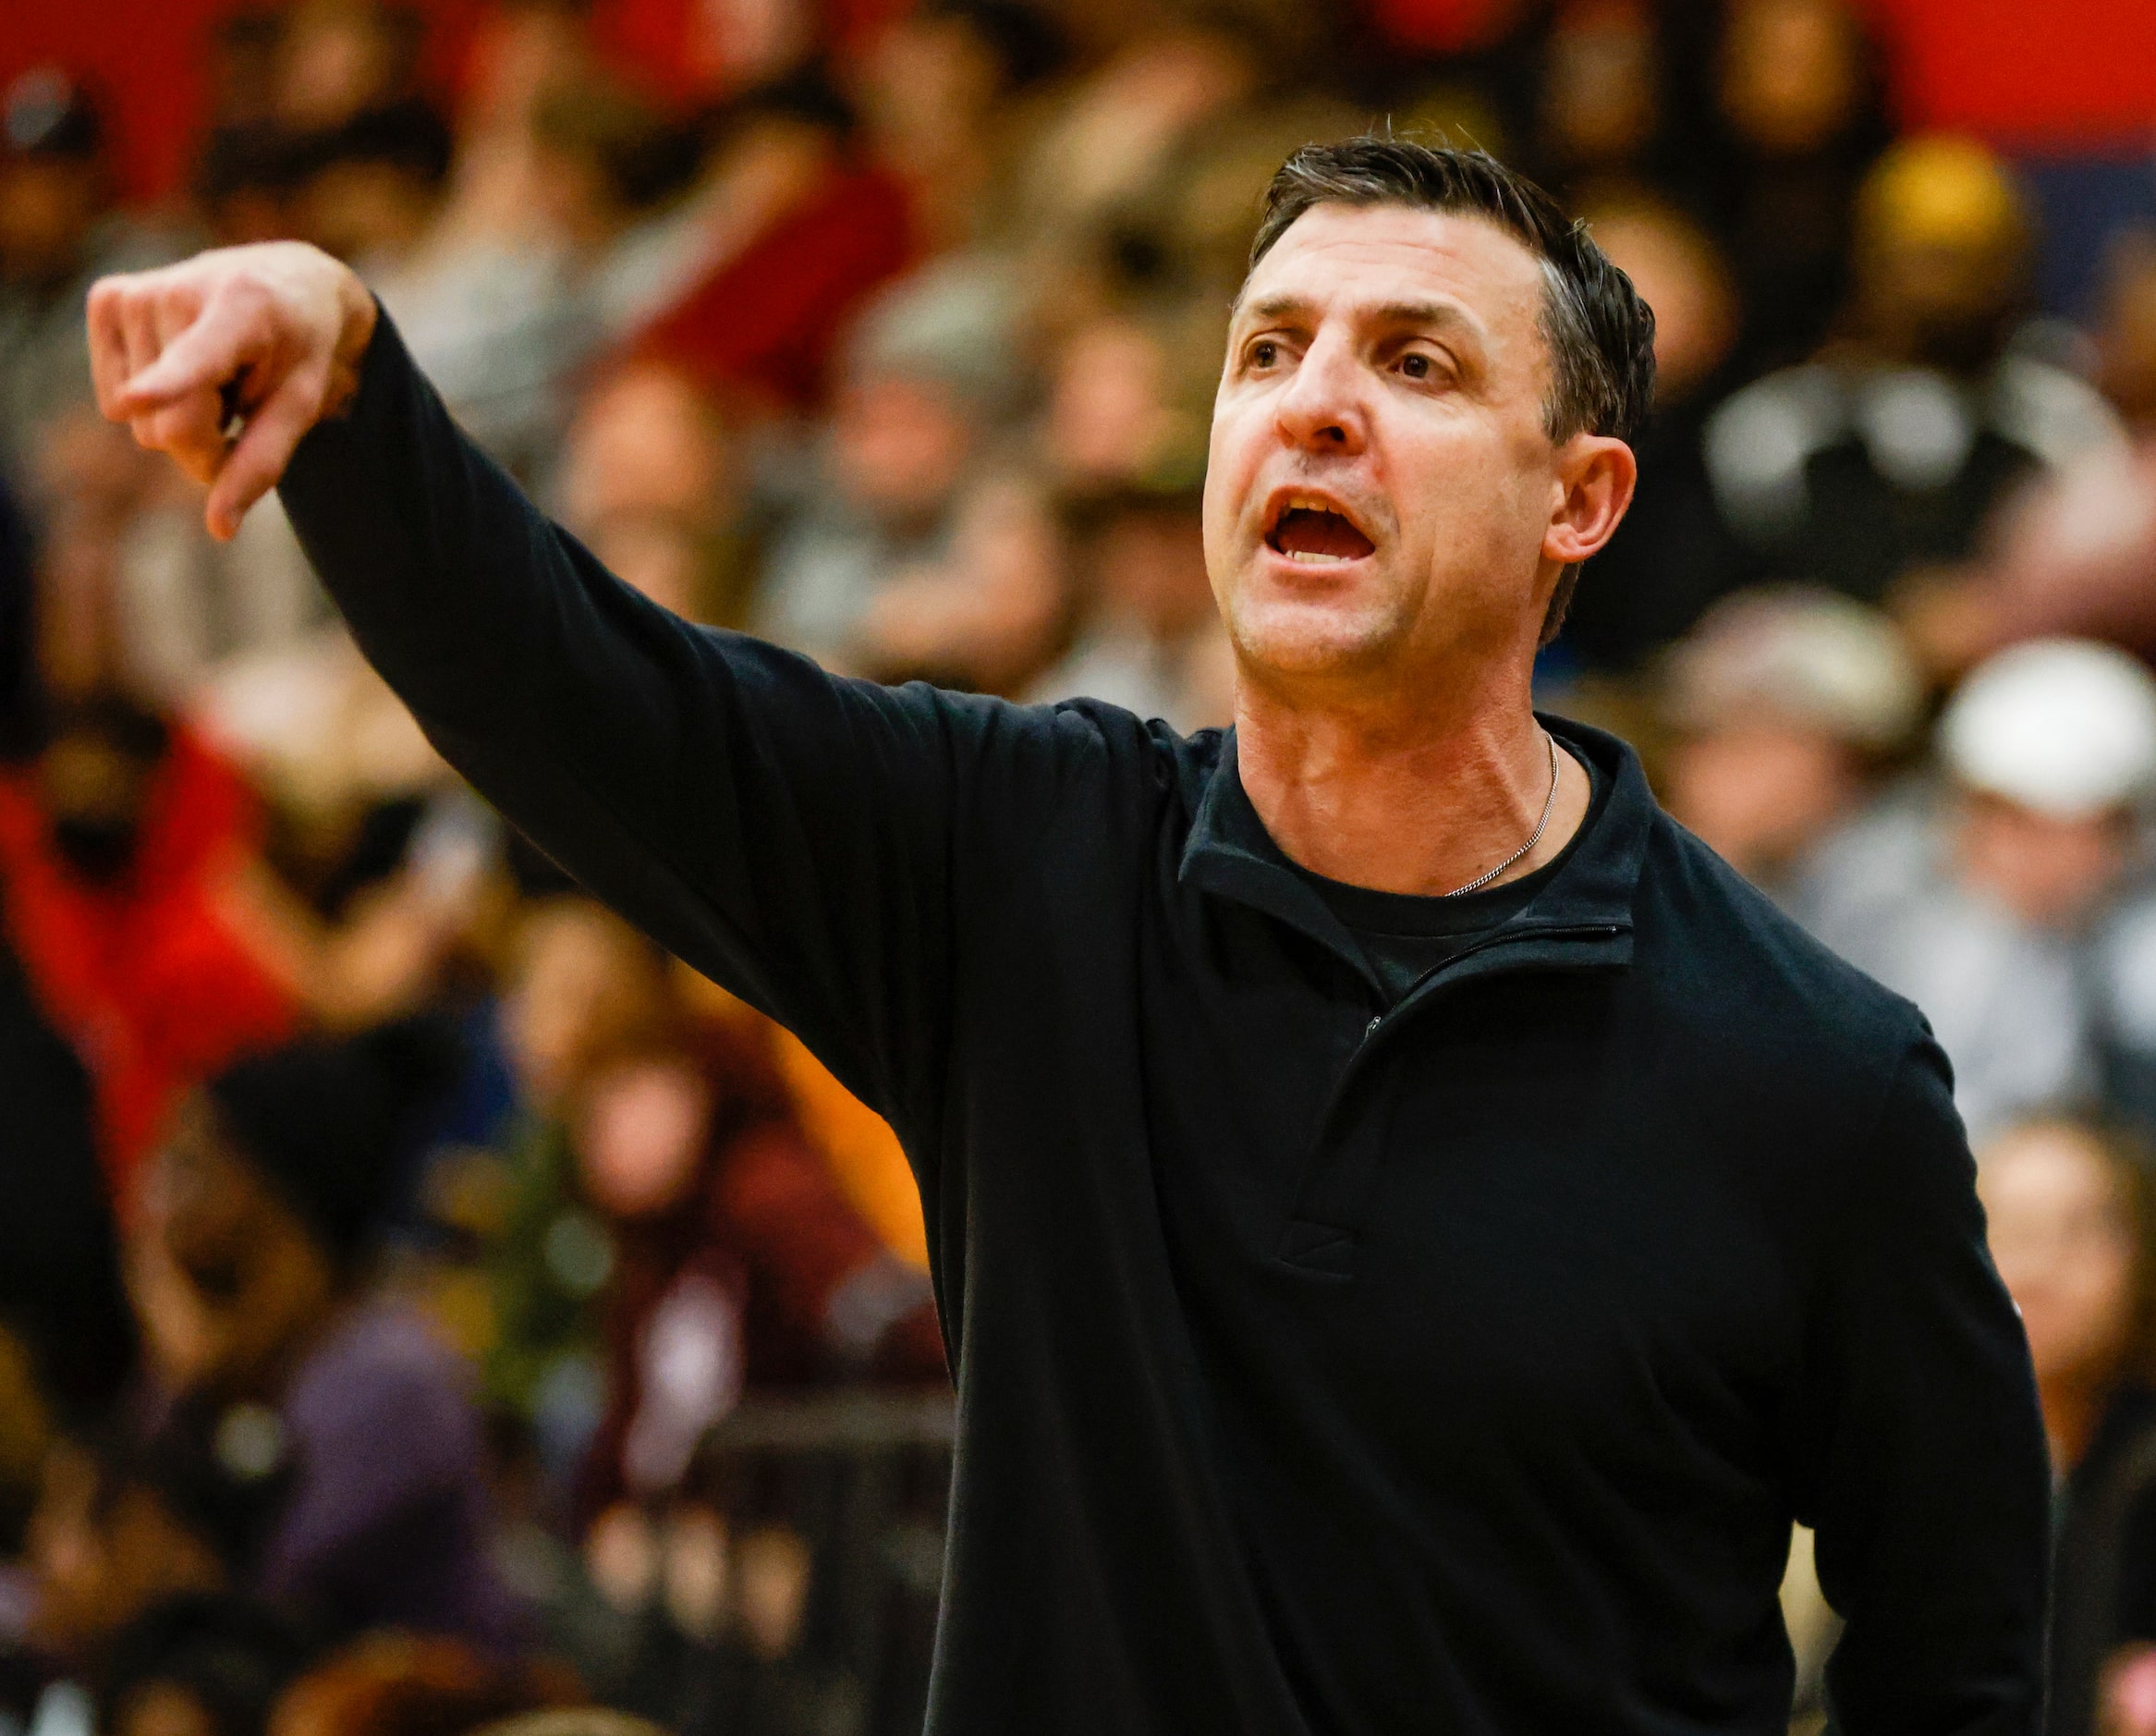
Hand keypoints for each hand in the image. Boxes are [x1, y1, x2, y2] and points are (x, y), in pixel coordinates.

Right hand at [88, 241, 377, 540]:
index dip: (165, 383)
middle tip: (241, 407)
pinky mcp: (106, 299)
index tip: (134, 398)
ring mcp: (135, 292)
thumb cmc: (301, 350)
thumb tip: (220, 529)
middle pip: (170, 426)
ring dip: (183, 417)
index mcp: (244, 310)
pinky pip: (116, 402)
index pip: (198, 359)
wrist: (288, 282)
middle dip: (207, 442)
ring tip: (218, 375)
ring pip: (141, 421)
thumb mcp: (301, 407)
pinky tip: (184, 367)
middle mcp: (179, 290)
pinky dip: (153, 400)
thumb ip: (260, 464)